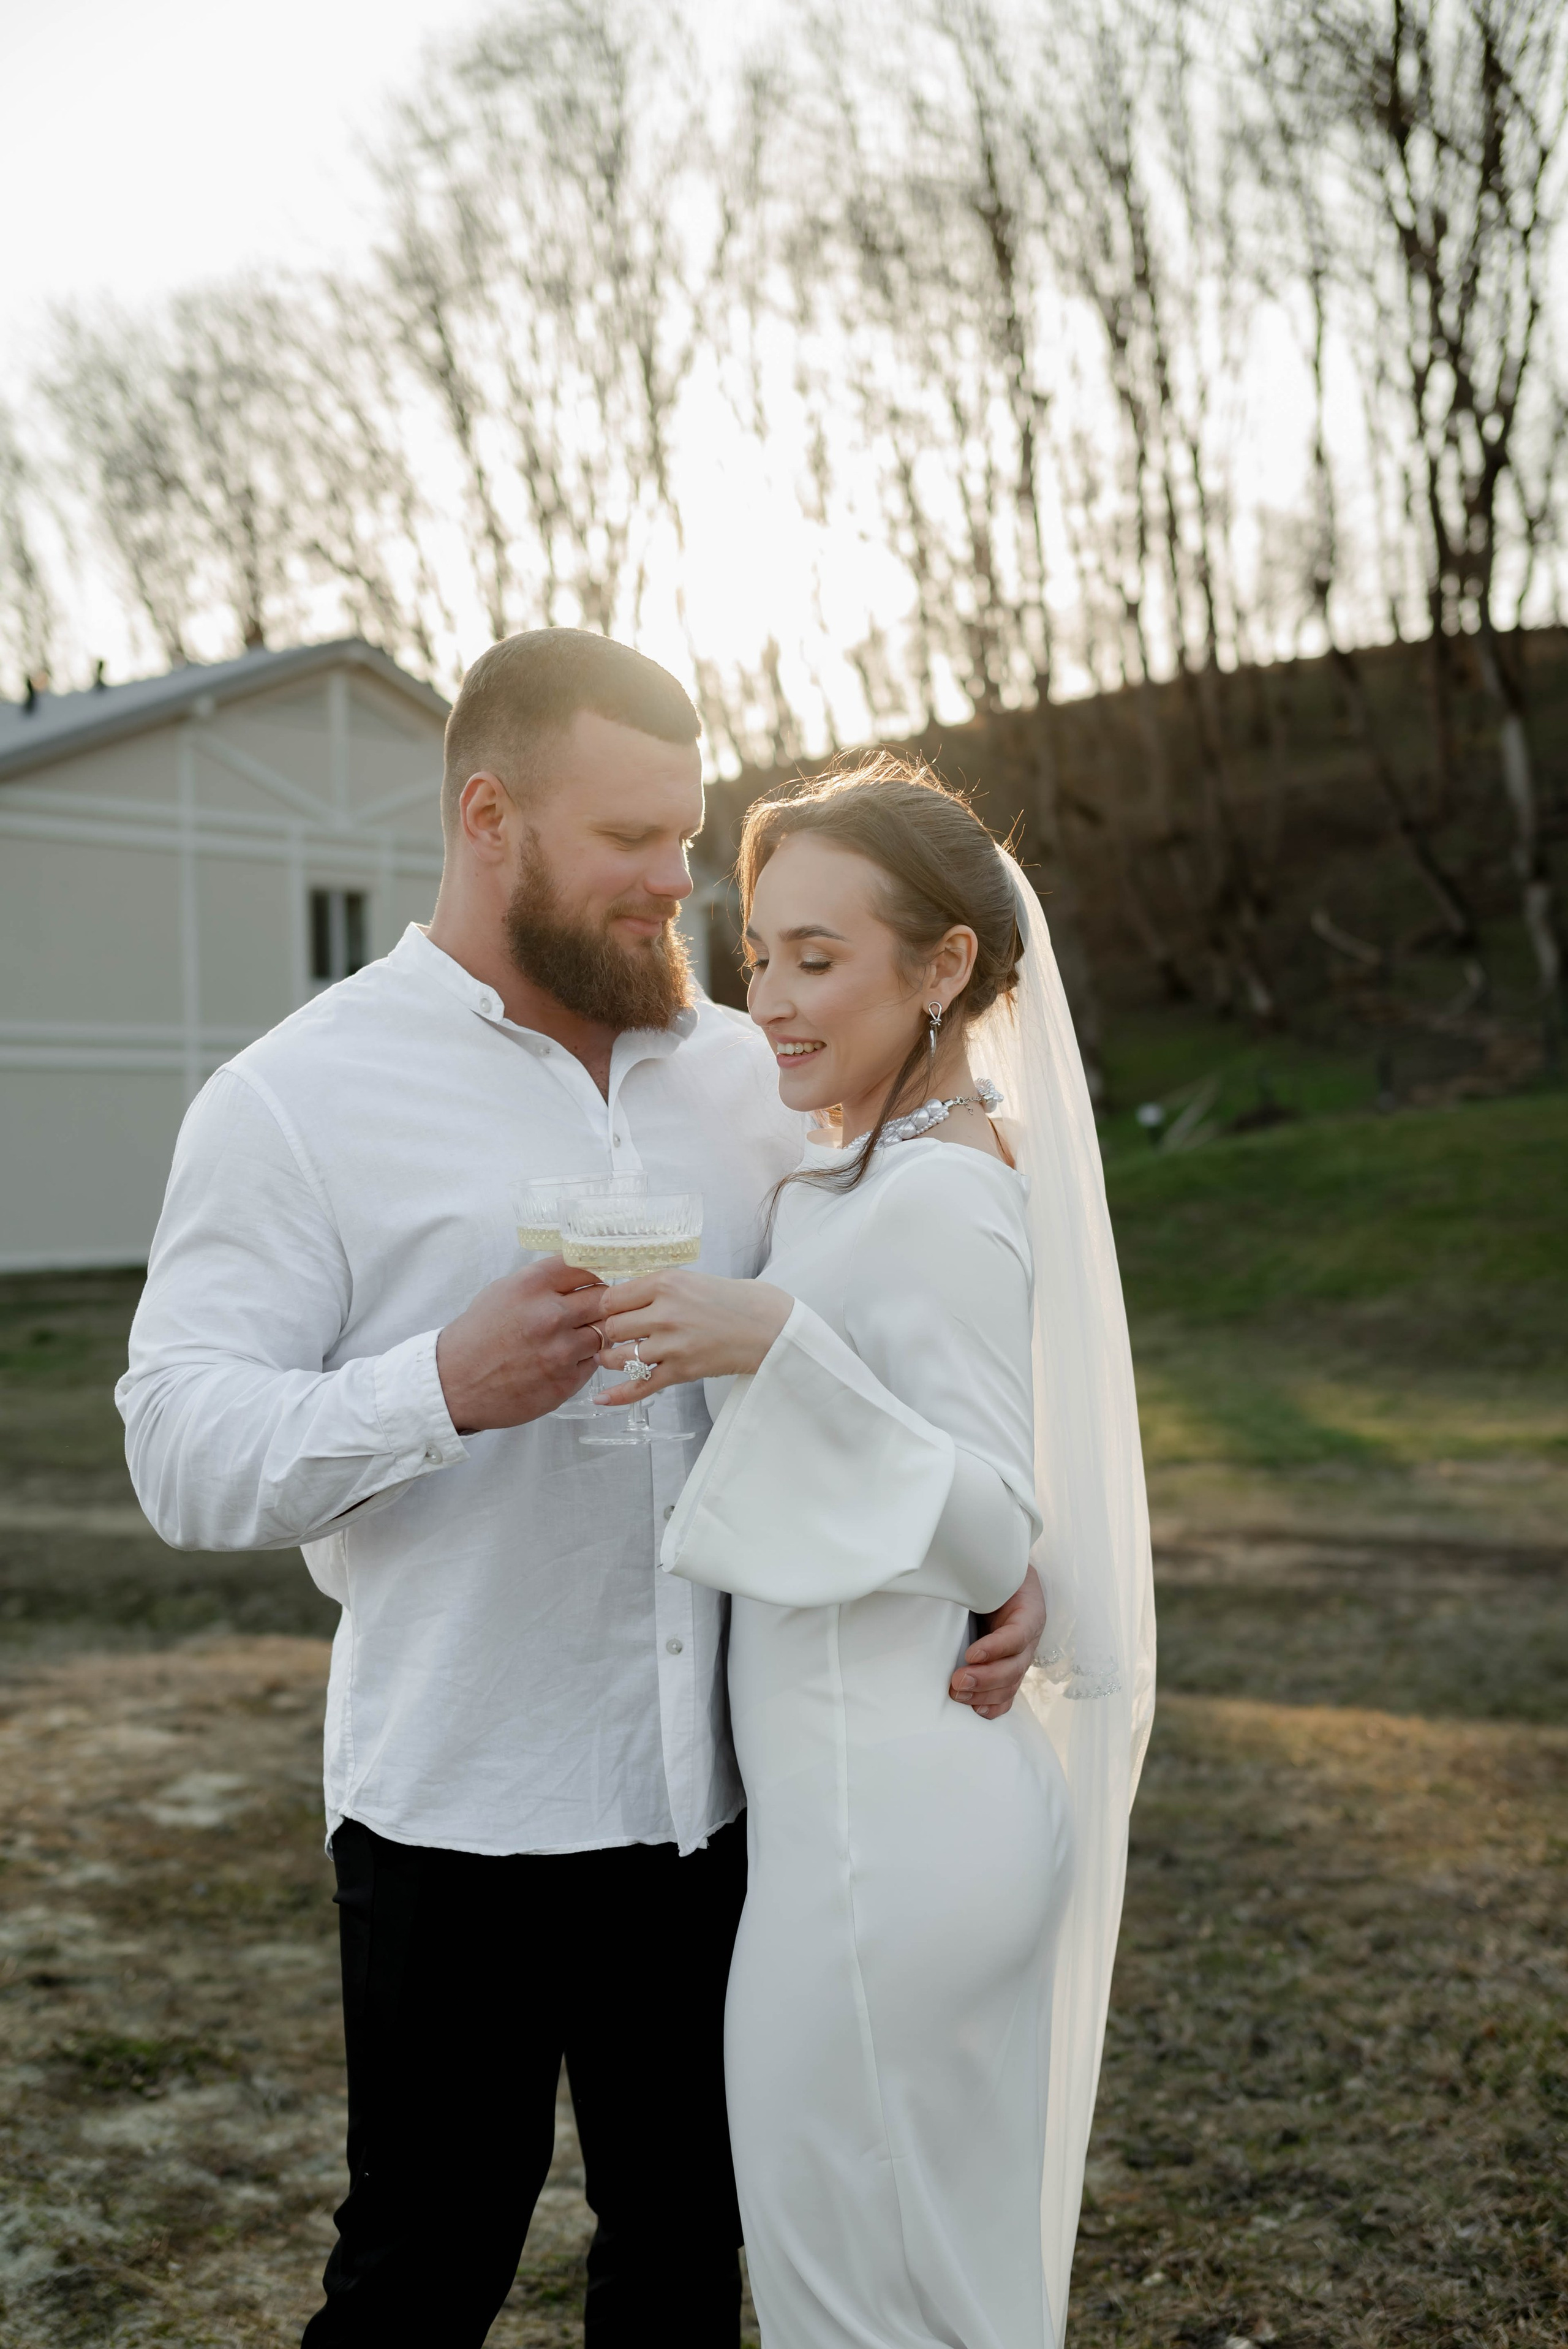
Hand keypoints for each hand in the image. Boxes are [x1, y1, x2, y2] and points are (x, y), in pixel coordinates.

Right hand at [436, 1257, 606, 1433]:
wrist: (454, 1383)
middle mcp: (550, 1314)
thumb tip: (580, 1272)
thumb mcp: (503, 1291)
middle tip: (591, 1310)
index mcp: (533, 1285)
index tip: (595, 1280)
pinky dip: (586, 1359)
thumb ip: (543, 1281)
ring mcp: (561, 1350)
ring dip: (596, 1332)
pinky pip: (594, 1361)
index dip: (594, 1272)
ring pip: (604, 1331)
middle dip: (600, 1303)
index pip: (587, 1266)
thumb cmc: (477, 1336)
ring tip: (577, 1336)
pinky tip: (565, 1359)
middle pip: (605, 1298)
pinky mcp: (565, 1381)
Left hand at [595, 1271, 792, 1402]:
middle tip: (613, 1335)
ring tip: (611, 1358)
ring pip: (620, 1357)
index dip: (605, 1307)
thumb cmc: (735, 1300)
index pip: (612, 1298)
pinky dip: (619, 1395)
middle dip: (609, 1333)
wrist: (771, 1326)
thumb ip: (658, 1289)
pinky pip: (641, 1385)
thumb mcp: (692, 1279)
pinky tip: (602, 1399)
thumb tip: (623, 1300)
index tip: (609, 1312)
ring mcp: (672, 1345)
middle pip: (612, 1328)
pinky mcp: (682, 1371)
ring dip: (612, 1359)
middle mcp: (665, 1313)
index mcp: (666, 1283)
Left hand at [949, 1563, 1044, 1720]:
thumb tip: (951, 1585)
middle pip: (1014, 1667)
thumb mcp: (998, 1575)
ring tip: (957, 1693)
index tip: (971, 1654)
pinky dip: (994, 1705)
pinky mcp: (1011, 1668)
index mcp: (1029, 1613)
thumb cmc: (1002, 1579)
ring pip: (1010, 1684)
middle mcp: (1029, 1640)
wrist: (1014, 1584)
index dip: (996, 1648)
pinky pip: (1008, 1693)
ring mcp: (1022, 1657)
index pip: (1017, 1635)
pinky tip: (977, 1710)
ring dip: (983, 1694)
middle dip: (985, 1678)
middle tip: (957, 1681)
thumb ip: (982, 1583)